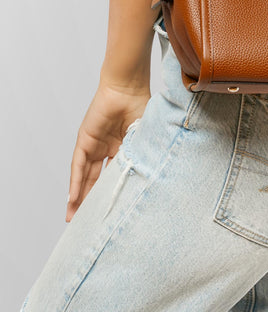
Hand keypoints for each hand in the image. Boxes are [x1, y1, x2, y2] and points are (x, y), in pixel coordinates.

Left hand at [66, 80, 150, 221]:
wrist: (128, 87)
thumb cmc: (141, 104)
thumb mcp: (145, 137)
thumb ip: (144, 155)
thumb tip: (150, 180)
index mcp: (123, 147)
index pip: (114, 176)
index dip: (111, 193)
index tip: (111, 213)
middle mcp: (106, 148)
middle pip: (96, 180)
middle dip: (90, 202)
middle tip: (86, 224)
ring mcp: (94, 144)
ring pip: (85, 176)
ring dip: (79, 197)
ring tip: (74, 219)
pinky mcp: (85, 140)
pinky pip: (78, 166)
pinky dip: (76, 183)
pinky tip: (73, 199)